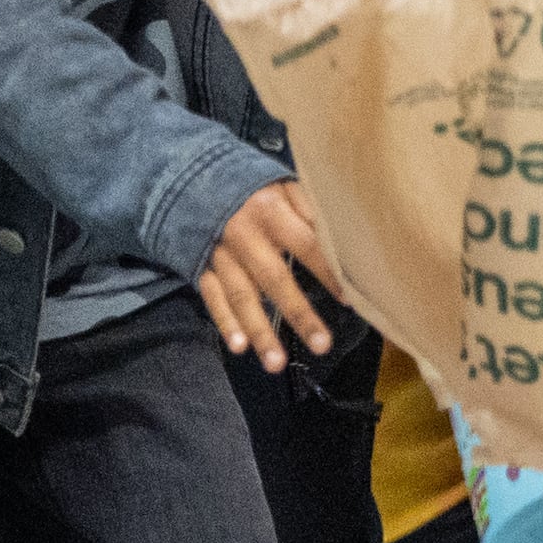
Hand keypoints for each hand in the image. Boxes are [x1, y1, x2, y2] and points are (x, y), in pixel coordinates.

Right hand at [199, 180, 345, 372]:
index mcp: (270, 210)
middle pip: (275, 279)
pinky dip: (224, 323)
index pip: (306, 245)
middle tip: (322, 345)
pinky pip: (213, 299)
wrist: (192, 179)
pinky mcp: (201, 267)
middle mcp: (244, 235)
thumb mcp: (282, 185)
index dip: (328, 272)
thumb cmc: (252, 188)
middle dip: (299, 314)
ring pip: (242, 297)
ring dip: (260, 331)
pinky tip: (239, 348)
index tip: (350, 300)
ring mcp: (220, 254)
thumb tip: (341, 238)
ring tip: (276, 363)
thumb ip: (310, 209)